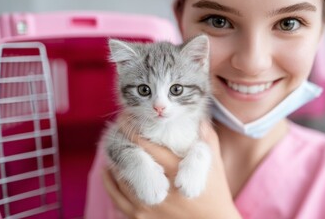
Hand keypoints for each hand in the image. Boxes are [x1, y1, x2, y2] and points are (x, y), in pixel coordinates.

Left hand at [102, 116, 240, 218]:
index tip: (126, 116)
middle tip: (117, 128)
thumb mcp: (214, 164)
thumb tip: (201, 117)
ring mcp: (146, 204)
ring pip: (119, 177)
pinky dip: (110, 181)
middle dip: (120, 141)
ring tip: (113, 145)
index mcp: (175, 170)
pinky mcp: (140, 217)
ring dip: (114, 159)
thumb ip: (208, 139)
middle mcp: (158, 187)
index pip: (144, 144)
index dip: (132, 128)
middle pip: (128, 159)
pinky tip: (109, 170)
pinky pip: (116, 197)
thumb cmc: (215, 192)